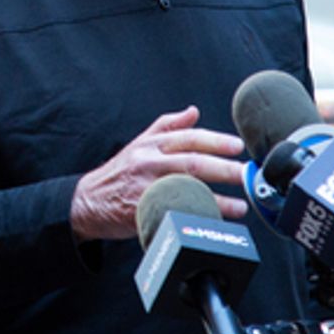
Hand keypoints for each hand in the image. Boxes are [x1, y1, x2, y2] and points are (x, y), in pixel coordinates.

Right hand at [69, 105, 247, 241]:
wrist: (87, 201)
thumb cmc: (119, 173)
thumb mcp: (139, 143)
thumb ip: (167, 127)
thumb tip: (193, 112)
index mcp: (151, 145)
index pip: (188, 139)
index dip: (215, 141)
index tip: (237, 146)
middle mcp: (149, 164)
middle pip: (191, 164)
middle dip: (223, 169)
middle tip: (245, 175)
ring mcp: (145, 190)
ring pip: (186, 191)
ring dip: (216, 200)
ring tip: (239, 206)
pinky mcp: (143, 214)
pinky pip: (173, 215)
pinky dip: (194, 219)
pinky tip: (211, 222)